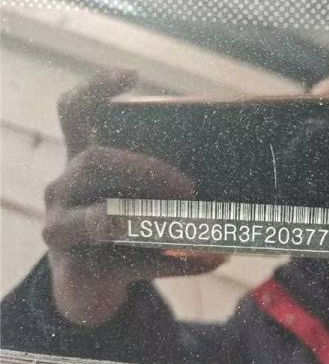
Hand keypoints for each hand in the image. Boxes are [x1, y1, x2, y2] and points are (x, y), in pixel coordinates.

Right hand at [44, 70, 226, 325]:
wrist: (91, 287)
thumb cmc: (120, 227)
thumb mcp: (132, 196)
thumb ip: (160, 180)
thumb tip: (230, 169)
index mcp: (80, 162)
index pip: (74, 113)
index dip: (97, 89)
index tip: (134, 76)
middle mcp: (64, 190)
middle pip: (95, 161)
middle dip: (147, 169)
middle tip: (189, 186)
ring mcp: (66, 231)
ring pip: (102, 218)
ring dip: (157, 219)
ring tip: (201, 221)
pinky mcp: (82, 270)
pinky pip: (136, 263)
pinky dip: (181, 263)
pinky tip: (214, 258)